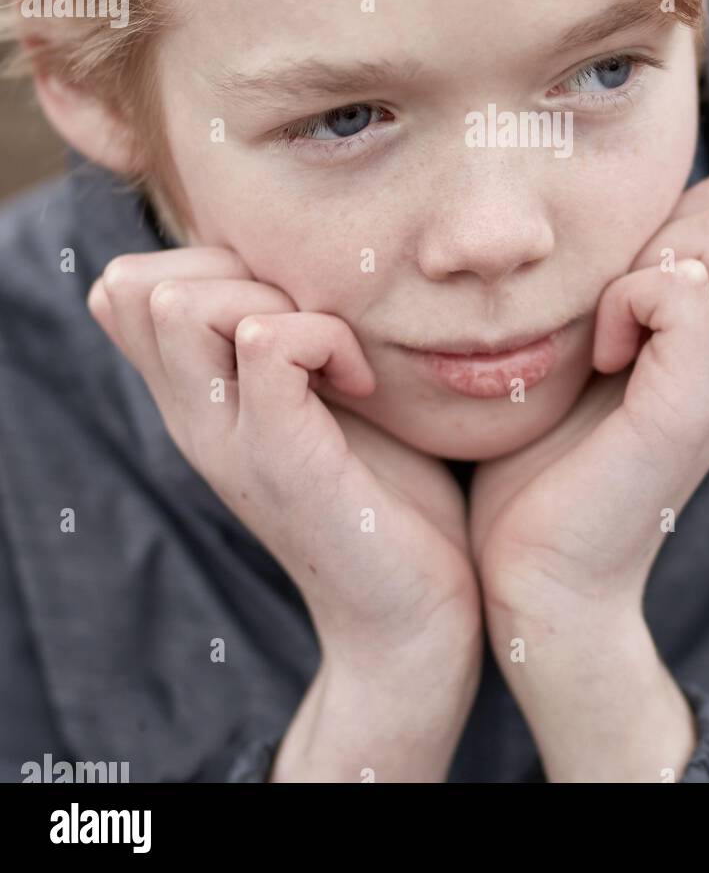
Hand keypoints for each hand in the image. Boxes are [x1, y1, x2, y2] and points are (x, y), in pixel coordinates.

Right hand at [87, 247, 482, 677]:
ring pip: (182, 302)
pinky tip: (359, 382)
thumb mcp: (323, 401)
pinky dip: (324, 335)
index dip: (207, 260)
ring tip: (334, 353)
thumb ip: (292, 342)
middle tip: (312, 323)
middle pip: (141, 282)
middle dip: (238, 267)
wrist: (410, 618)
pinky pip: (265, 342)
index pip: (129, 286)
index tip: (287, 306)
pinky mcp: (277, 459)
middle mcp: (190, 416)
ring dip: (276, 298)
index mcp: (195, 398)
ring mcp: (224, 439)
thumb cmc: (385, 497)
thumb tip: (309, 262)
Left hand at [468, 169, 708, 635]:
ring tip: (600, 332)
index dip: (658, 216)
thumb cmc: (538, 471)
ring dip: (638, 259)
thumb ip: (605, 293)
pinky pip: (680, 287)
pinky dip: (626, 297)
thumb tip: (597, 223)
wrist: (539, 584)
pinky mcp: (692, 403)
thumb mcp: (578, 358)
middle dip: (652, 226)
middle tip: (601, 303)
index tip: (603, 283)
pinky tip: (599, 354)